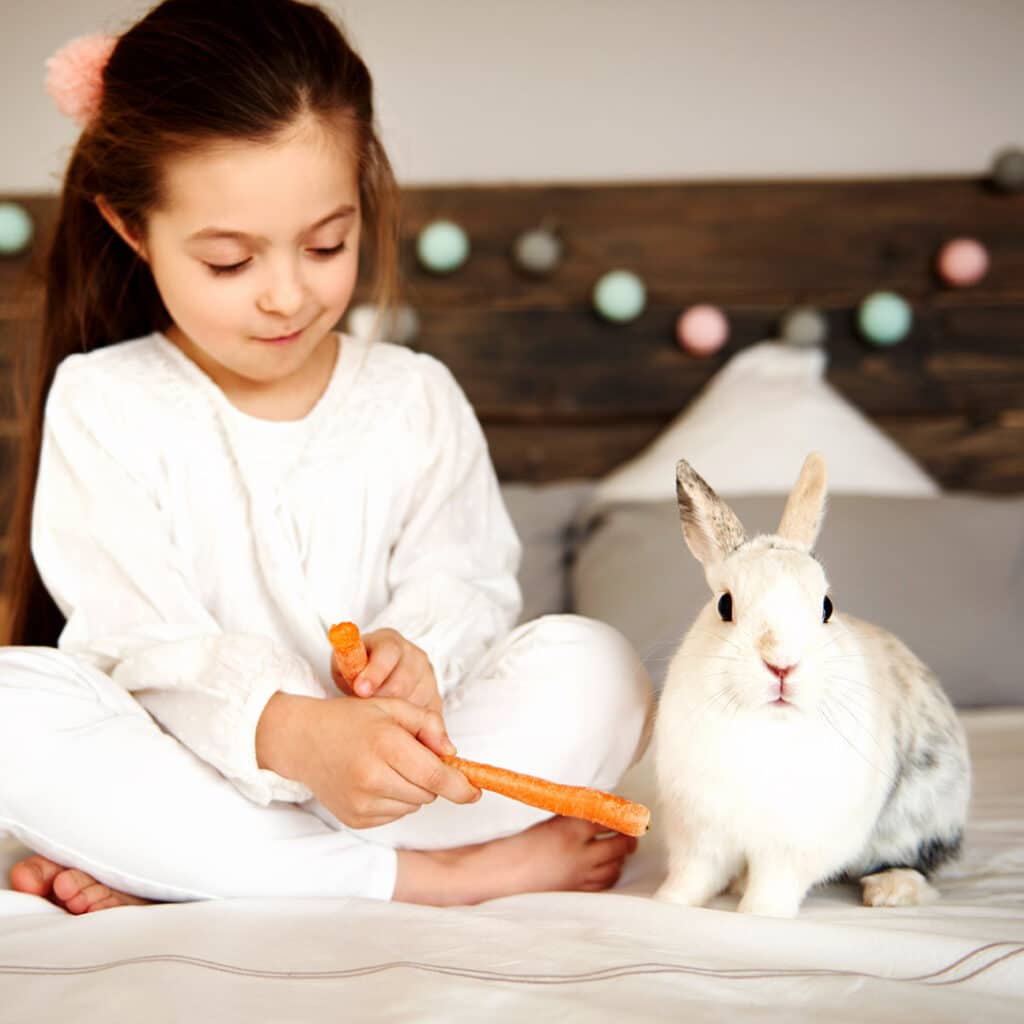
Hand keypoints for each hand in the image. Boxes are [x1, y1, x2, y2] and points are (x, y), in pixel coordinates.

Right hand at [257, 693, 479, 829]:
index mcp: (385, 745)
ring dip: (413, 789)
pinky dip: (394, 799)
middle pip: (428, 792)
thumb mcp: (393, 707)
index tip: (475, 791)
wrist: (303, 740)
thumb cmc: (352, 720)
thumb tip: (453, 754)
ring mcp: (361, 802)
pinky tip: (375, 780)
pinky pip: (394, 815)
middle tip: (411, 756)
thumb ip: (429, 724)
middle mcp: (372, 777)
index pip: (434, 775)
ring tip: (388, 765)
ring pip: (413, 805)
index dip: (460, 786)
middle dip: (431, 778)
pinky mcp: (355, 818)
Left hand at [331, 627, 441, 713]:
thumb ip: (350, 669)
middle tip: (366, 707)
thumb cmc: (358, 670)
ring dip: (395, 712)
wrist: (375, 674)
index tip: (360, 690)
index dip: (375, 672)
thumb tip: (359, 686)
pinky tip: (395, 723)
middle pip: (403, 682)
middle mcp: (415, 656)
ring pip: (415, 701)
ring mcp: (428, 677)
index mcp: (390, 642)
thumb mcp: (346, 665)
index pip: (388, 652)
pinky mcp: (435, 698)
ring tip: (379, 714)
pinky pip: (427, 716)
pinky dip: (410, 723)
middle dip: (381, 698)